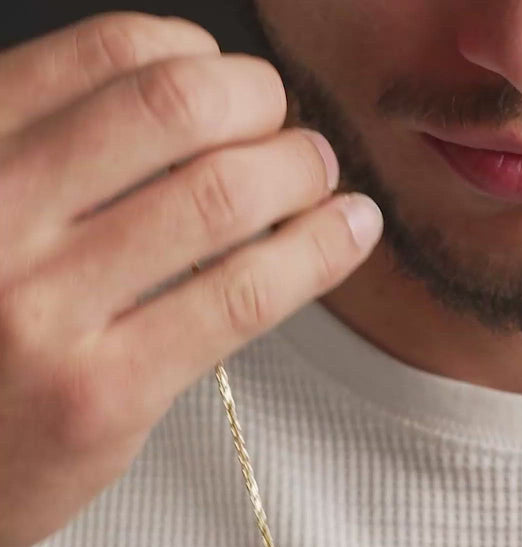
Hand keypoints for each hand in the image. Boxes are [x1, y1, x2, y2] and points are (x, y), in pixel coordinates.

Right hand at [0, 12, 381, 546]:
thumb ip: (54, 166)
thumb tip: (200, 113)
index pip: (108, 56)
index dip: (202, 58)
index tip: (238, 87)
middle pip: (175, 109)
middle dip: (264, 107)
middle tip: (296, 137)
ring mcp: (46, 308)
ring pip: (219, 199)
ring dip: (300, 174)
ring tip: (327, 181)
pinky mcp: (105, 391)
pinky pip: (239, 298)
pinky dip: (315, 254)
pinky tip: (352, 232)